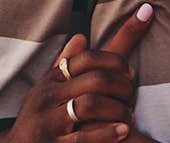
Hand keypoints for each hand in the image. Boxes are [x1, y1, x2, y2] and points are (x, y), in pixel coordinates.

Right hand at [1, 3, 155, 142]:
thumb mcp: (47, 89)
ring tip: (128, 117)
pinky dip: (108, 133)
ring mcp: (48, 121)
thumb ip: (65, 64)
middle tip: (131, 97)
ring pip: (91, 105)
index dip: (115, 61)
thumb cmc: (38, 118)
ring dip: (118, 110)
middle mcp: (48, 96)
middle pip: (95, 79)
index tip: (129, 72)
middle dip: (122, 87)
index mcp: (51, 80)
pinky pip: (84, 138)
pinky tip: (123, 131)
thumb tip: (82, 37)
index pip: (87, 58)